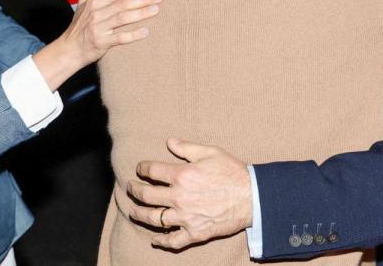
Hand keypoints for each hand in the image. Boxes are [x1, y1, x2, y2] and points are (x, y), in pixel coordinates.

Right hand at [34, 0, 161, 89]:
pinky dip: (133, 35)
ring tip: (156, 9)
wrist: (70, 48)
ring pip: (123, 17)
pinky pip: (119, 38)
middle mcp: (97, 12)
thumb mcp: (85, 0)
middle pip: (123, 2)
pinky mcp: (101, 42)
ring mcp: (99, 27)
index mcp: (95, 0)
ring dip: (141, 13)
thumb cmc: (81, 23)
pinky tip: (146, 31)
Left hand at [128, 138, 252, 249]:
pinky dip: (161, 241)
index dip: (142, 168)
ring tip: (133, 210)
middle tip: (130, 187)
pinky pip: (172, 241)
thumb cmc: (232, 172)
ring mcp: (185, 217)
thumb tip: (169, 142)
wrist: (252, 197)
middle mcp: (180, 197)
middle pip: (147, 195)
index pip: (152, 171)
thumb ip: (187, 148)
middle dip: (134, 190)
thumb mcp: (210, 152)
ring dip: (139, 214)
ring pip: (154, 218)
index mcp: (182, 175)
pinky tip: (155, 238)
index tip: (140, 168)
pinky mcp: (195, 233)